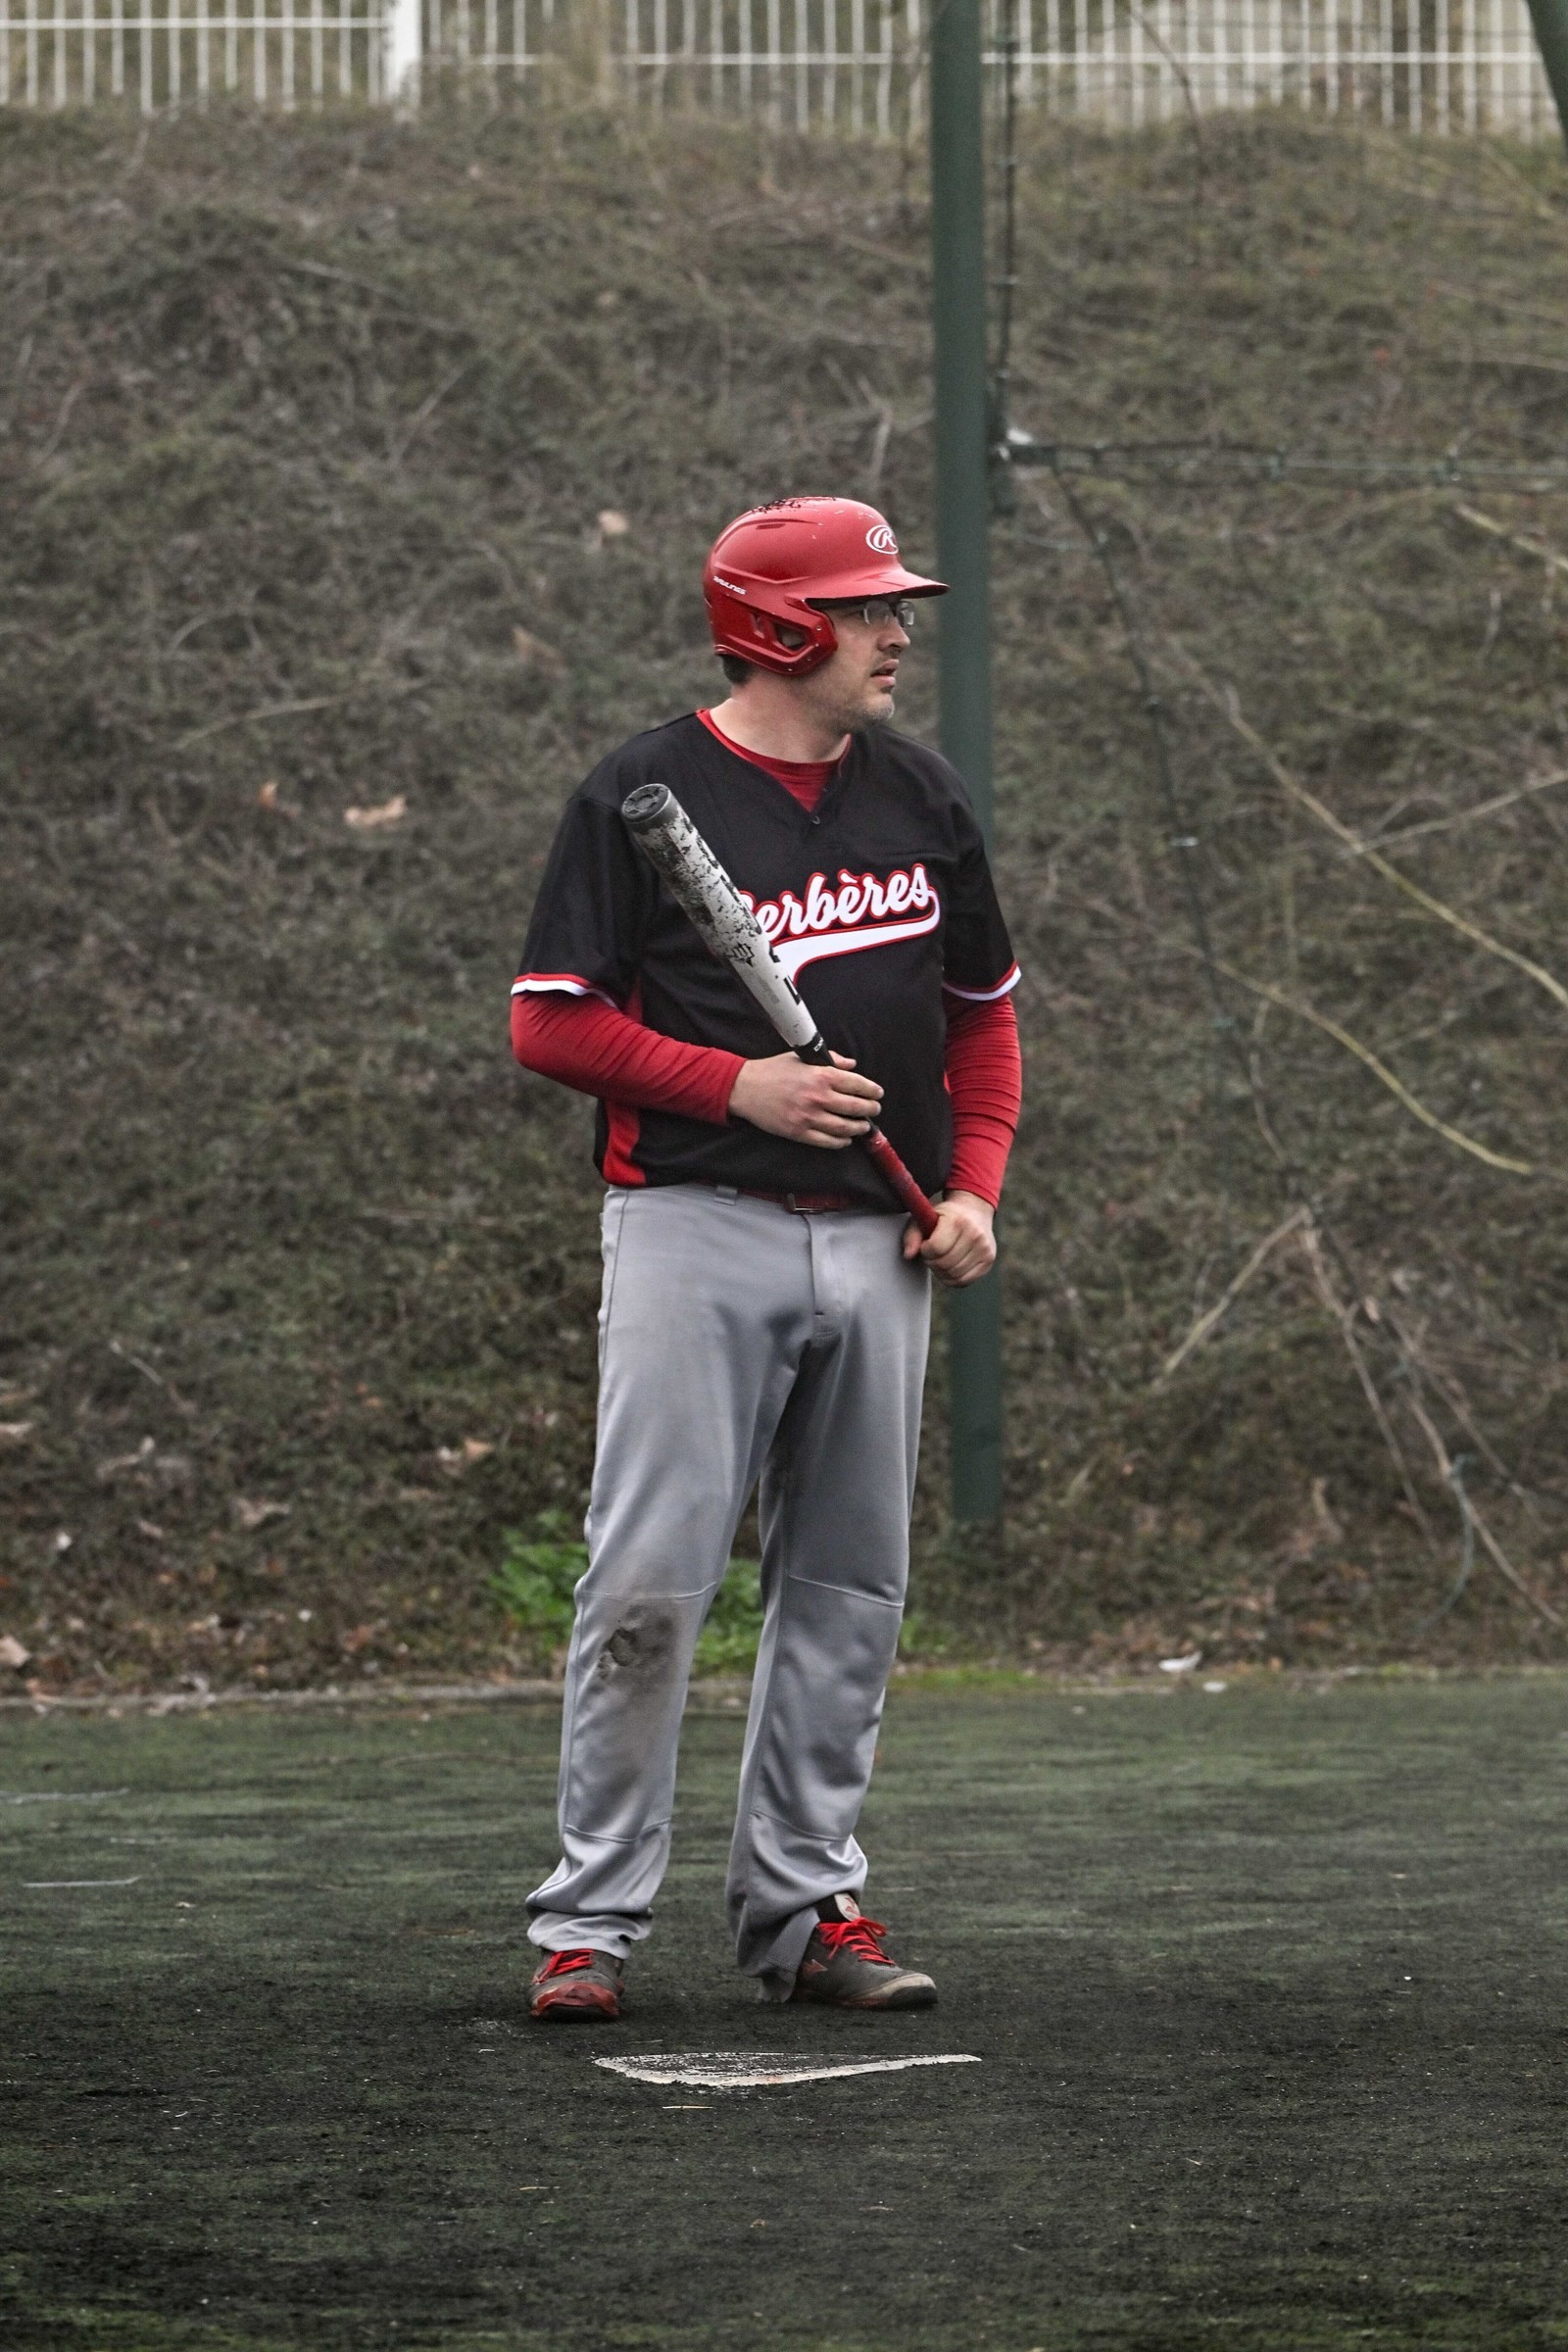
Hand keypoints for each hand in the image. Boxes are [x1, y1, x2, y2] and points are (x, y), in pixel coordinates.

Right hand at [728, 1050, 882, 1148]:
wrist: (745, 1088)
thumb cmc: (772, 1070)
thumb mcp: (802, 1058)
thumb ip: (830, 1060)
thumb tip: (851, 1065)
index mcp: (821, 1075)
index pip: (857, 1084)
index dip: (872, 1090)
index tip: (877, 1093)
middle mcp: (818, 1097)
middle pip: (855, 1107)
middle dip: (870, 1110)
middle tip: (874, 1110)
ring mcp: (809, 1117)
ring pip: (844, 1127)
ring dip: (858, 1128)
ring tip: (863, 1126)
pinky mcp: (799, 1132)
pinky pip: (827, 1141)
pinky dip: (840, 1142)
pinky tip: (845, 1139)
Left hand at [903, 1189, 995, 1286]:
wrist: (974, 1210)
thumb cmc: (944, 1216)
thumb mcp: (925, 1218)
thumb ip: (912, 1235)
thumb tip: (908, 1255)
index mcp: (958, 1221)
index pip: (936, 1248)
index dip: (925, 1250)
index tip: (925, 1245)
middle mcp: (975, 1234)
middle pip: (944, 1264)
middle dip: (932, 1262)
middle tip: (931, 1254)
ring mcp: (984, 1248)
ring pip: (954, 1275)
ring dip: (940, 1272)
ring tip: (940, 1259)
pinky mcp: (988, 1260)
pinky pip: (964, 1281)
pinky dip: (952, 1279)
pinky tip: (948, 1268)